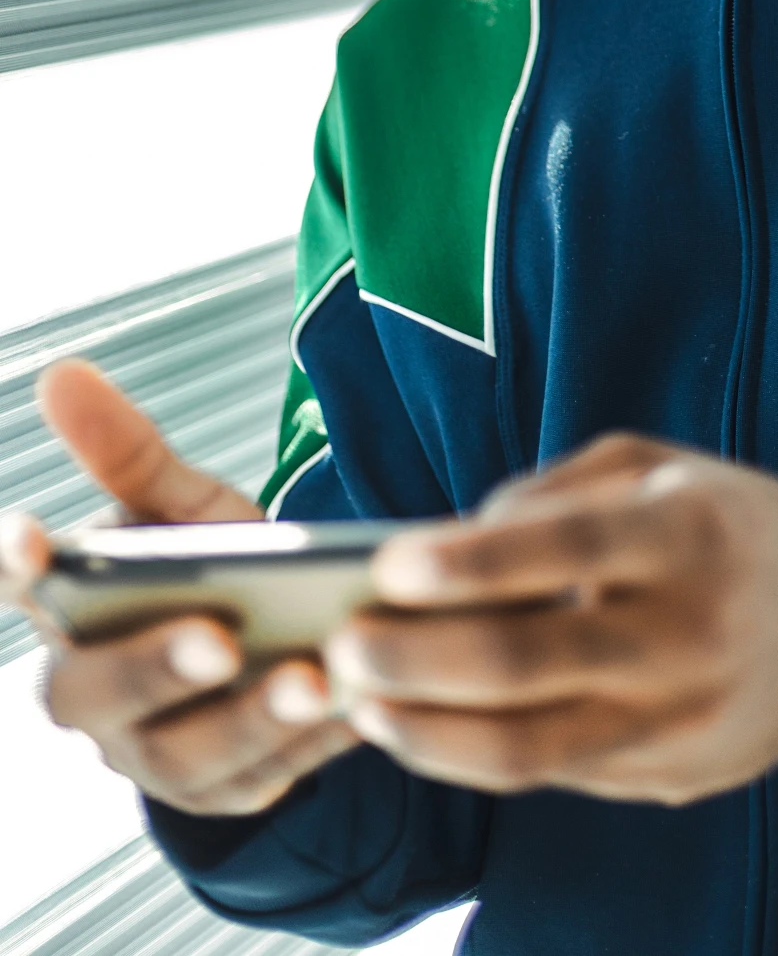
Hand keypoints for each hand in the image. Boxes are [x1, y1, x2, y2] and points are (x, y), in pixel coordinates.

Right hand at [0, 360, 357, 815]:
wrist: (267, 646)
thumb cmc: (204, 566)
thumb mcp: (179, 506)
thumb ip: (128, 451)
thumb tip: (60, 370)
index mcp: (69, 612)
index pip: (23, 589)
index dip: (16, 565)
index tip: (27, 535)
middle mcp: (93, 695)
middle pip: (98, 694)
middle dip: (154, 668)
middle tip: (216, 639)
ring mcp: (152, 754)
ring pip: (186, 753)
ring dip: (250, 719)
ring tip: (311, 679)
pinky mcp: (224, 792)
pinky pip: (263, 780)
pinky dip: (311, 747)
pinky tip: (359, 706)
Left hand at [326, 433, 777, 803]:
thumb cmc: (727, 521)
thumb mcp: (657, 470)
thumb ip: (554, 498)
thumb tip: (446, 548)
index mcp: (690, 534)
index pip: (567, 551)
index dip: (470, 563)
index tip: (387, 564)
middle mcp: (690, 634)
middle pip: (530, 665)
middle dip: (417, 661)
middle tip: (340, 645)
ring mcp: (684, 721)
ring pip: (529, 748)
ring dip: (426, 731)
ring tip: (358, 701)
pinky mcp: (674, 778)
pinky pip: (554, 773)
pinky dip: (472, 752)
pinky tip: (418, 725)